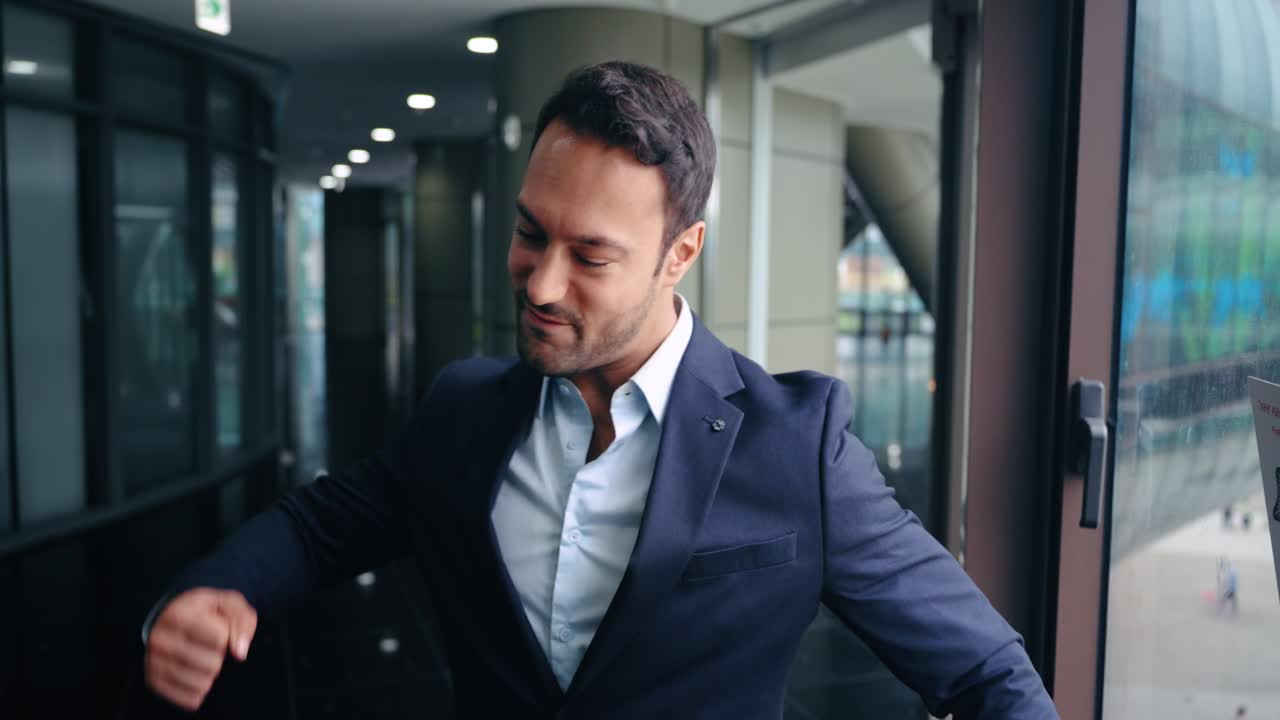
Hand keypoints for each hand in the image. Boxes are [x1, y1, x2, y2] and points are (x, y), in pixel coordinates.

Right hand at [143, 588, 257, 710]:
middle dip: (219, 656)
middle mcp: (161, 639)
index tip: (218, 628)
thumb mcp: (227, 603)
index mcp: (178, 614)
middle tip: (208, 646)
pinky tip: (197, 675)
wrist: (169, 620)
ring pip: (203, 683)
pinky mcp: (154, 682)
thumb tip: (239, 652)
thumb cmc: (205, 612)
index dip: (227, 635)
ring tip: (202, 659)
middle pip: (212, 664)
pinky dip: (201, 690)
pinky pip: (192, 698)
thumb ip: (241, 619)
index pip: (219, 638)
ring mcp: (154, 662)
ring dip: (210, 674)